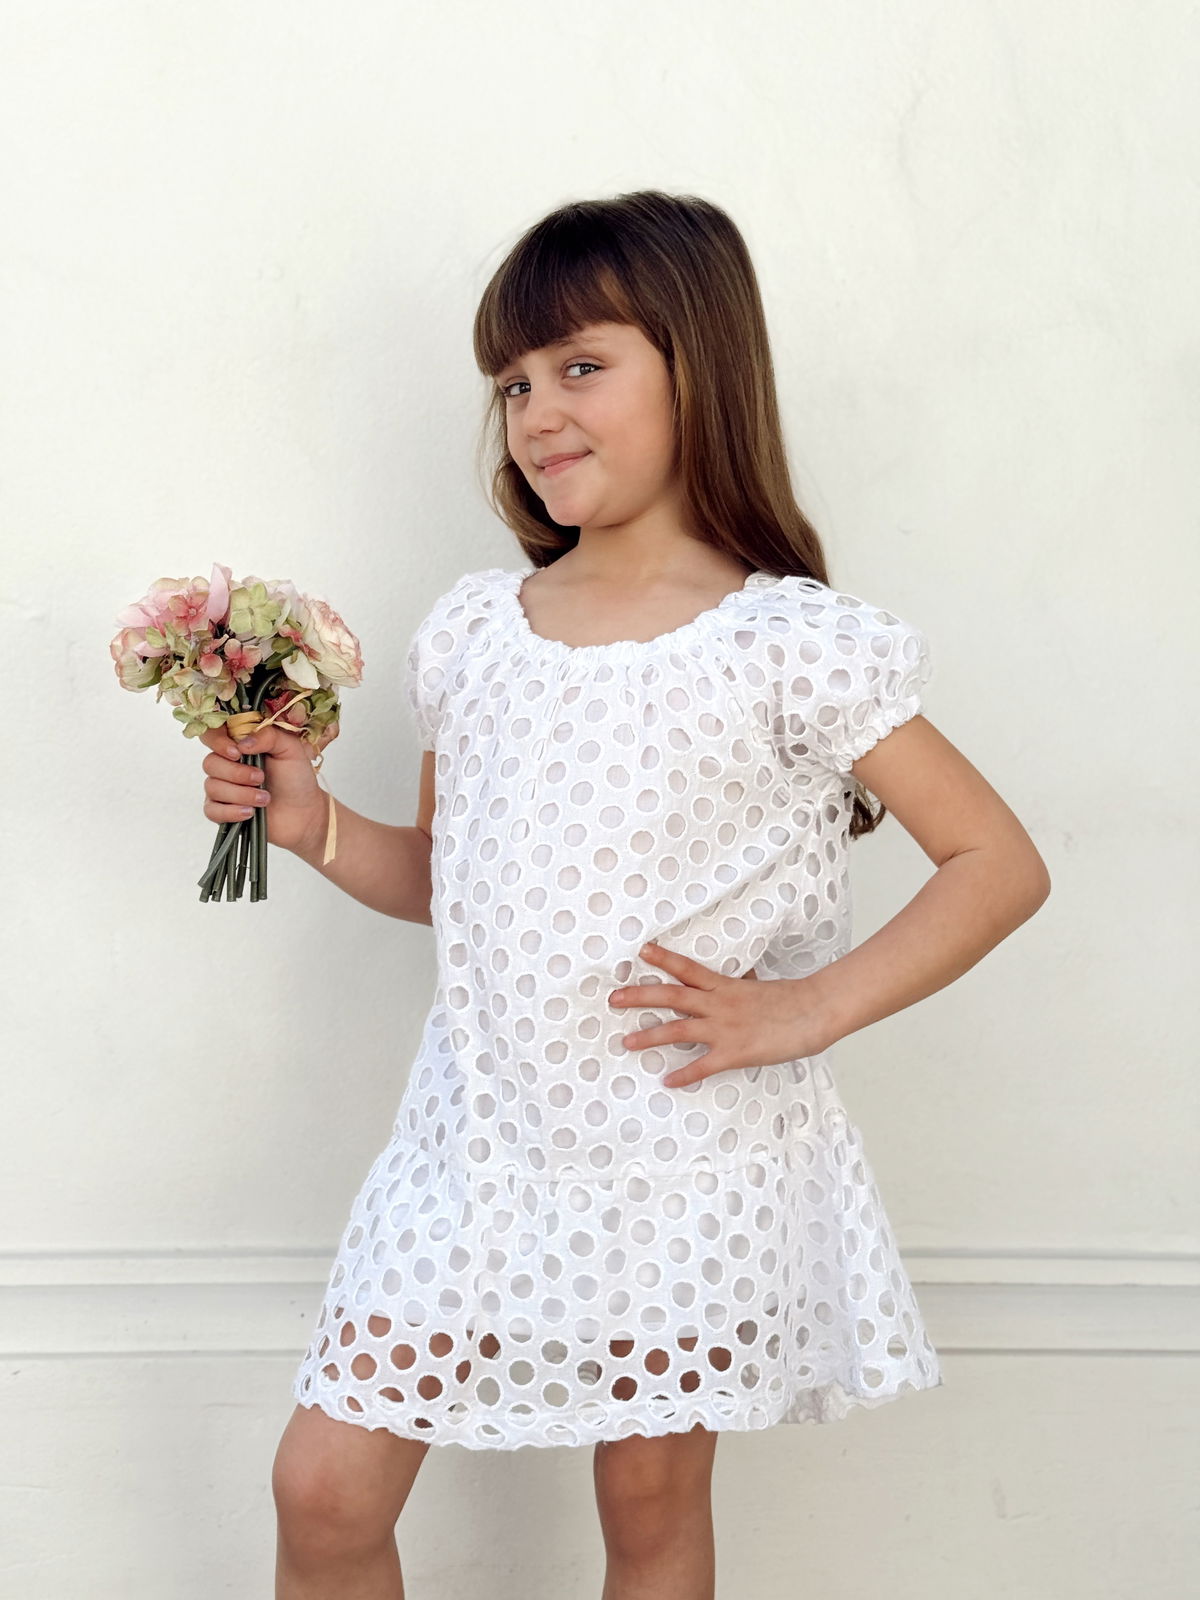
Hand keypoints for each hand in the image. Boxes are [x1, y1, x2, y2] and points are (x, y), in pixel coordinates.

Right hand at [198, 718, 338, 856]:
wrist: (303, 812)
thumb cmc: (296, 779)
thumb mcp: (291, 749)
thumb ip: (269, 736)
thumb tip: (242, 744)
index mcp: (240, 745)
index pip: (213, 736)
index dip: (218, 742)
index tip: (237, 753)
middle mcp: (227, 765)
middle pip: (210, 763)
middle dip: (236, 773)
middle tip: (261, 778)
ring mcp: (222, 788)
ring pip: (212, 787)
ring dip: (241, 794)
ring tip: (265, 799)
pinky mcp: (221, 811)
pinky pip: (211, 810)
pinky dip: (230, 812)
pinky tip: (250, 812)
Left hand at [609, 941, 834, 1087]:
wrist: (815, 1012)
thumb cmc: (792, 1000)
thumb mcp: (760, 988)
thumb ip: (742, 986)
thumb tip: (740, 980)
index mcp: (725, 986)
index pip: (688, 969)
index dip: (664, 959)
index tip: (641, 951)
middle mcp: (719, 1004)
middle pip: (671, 996)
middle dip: (640, 997)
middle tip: (614, 998)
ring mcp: (725, 1028)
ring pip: (678, 1029)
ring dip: (650, 1036)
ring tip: (627, 1042)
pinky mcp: (735, 1052)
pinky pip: (703, 1066)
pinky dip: (684, 1075)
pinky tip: (668, 1082)